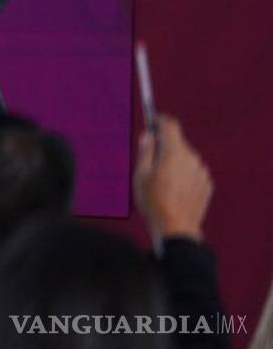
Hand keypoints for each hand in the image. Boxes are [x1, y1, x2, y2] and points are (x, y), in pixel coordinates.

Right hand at [133, 116, 212, 242]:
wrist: (176, 228)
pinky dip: (184, 175)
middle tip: (150, 160)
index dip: (160, 120)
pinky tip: (174, 191)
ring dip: (175, 162)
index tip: (153, 120)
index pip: (170, 125)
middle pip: (177, 143)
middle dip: (164, 146)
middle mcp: (191, 158)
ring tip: (162, 182)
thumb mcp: (141, 175)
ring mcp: (201, 172)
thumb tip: (149, 136)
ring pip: (186, 158)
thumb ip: (145, 151)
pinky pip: (193, 172)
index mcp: (174, 152)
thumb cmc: (154, 201)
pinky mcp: (207, 185)